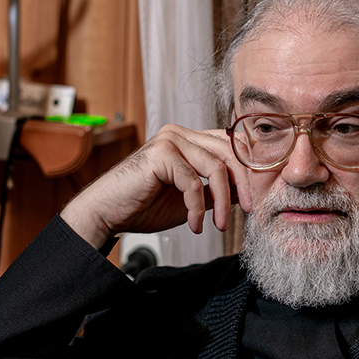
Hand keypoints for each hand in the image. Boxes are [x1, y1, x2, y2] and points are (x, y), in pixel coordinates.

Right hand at [60, 125, 251, 248]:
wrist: (107, 214)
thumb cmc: (143, 206)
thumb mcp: (191, 199)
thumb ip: (214, 190)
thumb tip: (243, 193)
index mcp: (188, 139)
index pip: (230, 145)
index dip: (246, 171)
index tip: (251, 200)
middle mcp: (180, 134)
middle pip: (230, 151)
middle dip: (242, 184)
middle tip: (247, 210)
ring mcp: (169, 140)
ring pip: (215, 167)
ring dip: (223, 202)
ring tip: (219, 225)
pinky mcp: (160, 154)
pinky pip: (193, 183)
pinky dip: (198, 208)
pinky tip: (194, 224)